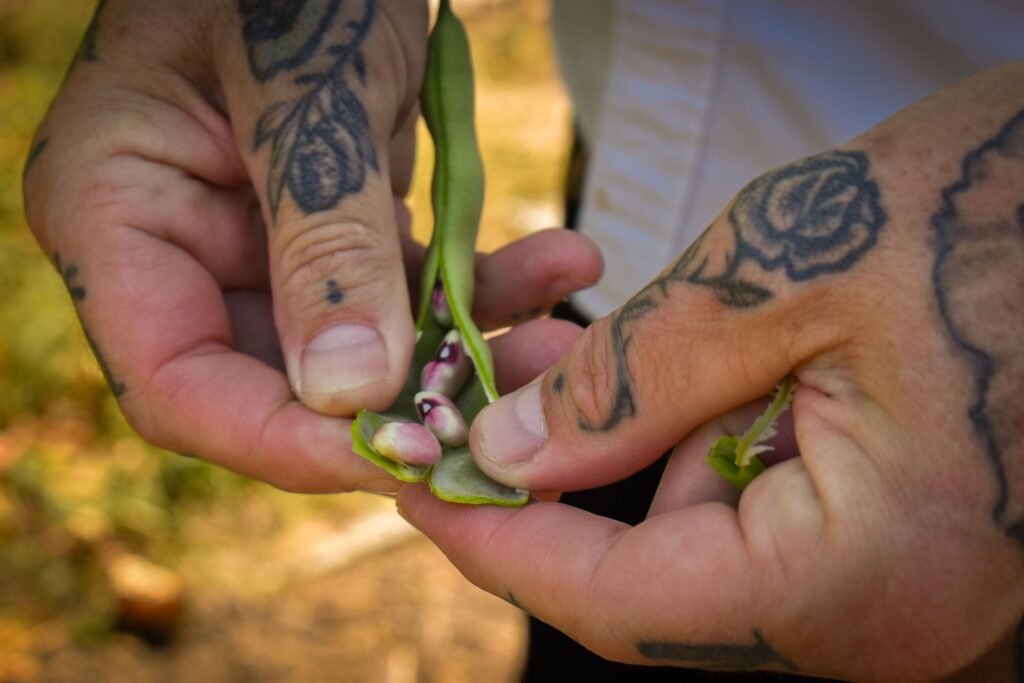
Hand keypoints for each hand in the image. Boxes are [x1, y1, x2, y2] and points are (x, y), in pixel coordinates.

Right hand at [22, 0, 602, 491]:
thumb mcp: (308, 85)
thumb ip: (323, 233)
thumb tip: (350, 392)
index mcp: (117, 214)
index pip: (179, 385)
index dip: (284, 441)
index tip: (402, 452)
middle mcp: (180, 242)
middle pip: (277, 383)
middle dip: (398, 406)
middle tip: (509, 419)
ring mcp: (260, 238)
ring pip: (358, 347)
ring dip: (460, 353)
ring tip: (557, 345)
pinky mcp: (334, 224)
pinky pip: (403, 282)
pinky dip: (477, 282)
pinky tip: (560, 261)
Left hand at [400, 63, 1023, 679]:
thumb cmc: (993, 214)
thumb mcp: (785, 274)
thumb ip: (635, 382)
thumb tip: (512, 455)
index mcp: (854, 579)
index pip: (615, 600)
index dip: (494, 543)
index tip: (412, 482)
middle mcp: (883, 619)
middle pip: (651, 584)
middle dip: (556, 489)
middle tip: (482, 396)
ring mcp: (901, 586)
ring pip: (703, 545)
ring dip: (630, 455)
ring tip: (589, 356)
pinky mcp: (905, 538)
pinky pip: (764, 517)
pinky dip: (701, 446)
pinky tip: (690, 366)